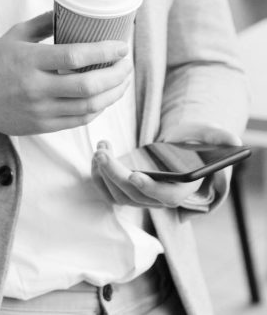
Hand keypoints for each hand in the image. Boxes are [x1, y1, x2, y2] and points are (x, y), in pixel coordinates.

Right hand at [0, 12, 132, 140]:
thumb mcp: (13, 36)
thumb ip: (42, 23)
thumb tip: (71, 11)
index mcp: (28, 60)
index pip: (74, 57)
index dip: (104, 51)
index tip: (121, 46)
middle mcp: (35, 87)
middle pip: (88, 85)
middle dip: (116, 75)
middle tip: (127, 64)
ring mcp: (41, 110)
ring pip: (89, 106)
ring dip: (113, 94)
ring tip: (123, 81)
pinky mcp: (44, 126)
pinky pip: (80, 120)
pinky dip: (98, 108)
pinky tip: (105, 97)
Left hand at [91, 124, 243, 208]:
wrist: (175, 145)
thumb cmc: (191, 141)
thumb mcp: (205, 134)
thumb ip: (217, 137)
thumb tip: (233, 140)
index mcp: (183, 188)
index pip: (167, 197)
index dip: (151, 189)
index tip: (135, 175)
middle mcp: (161, 197)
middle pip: (135, 196)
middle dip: (116, 175)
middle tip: (103, 153)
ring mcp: (142, 196)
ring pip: (118, 195)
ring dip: (104, 173)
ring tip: (102, 148)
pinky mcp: (125, 189)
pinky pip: (107, 191)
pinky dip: (98, 174)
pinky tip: (102, 151)